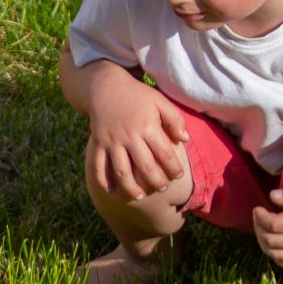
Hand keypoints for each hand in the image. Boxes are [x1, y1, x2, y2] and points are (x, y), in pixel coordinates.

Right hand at [86, 70, 189, 199]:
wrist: (105, 87)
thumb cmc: (137, 95)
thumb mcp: (159, 101)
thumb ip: (175, 119)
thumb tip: (185, 140)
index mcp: (147, 126)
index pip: (165, 154)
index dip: (174, 168)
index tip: (179, 175)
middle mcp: (129, 136)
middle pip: (145, 167)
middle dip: (156, 182)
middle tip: (163, 188)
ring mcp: (111, 141)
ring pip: (121, 171)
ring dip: (131, 188)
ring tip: (140, 196)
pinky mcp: (97, 143)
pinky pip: (98, 166)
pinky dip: (103, 180)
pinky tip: (111, 191)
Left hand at [253, 185, 282, 269]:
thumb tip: (271, 196)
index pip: (274, 225)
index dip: (261, 217)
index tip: (258, 208)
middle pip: (271, 241)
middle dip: (259, 228)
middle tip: (259, 217)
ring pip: (276, 255)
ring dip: (264, 243)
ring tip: (263, 230)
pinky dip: (275, 257)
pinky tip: (274, 245)